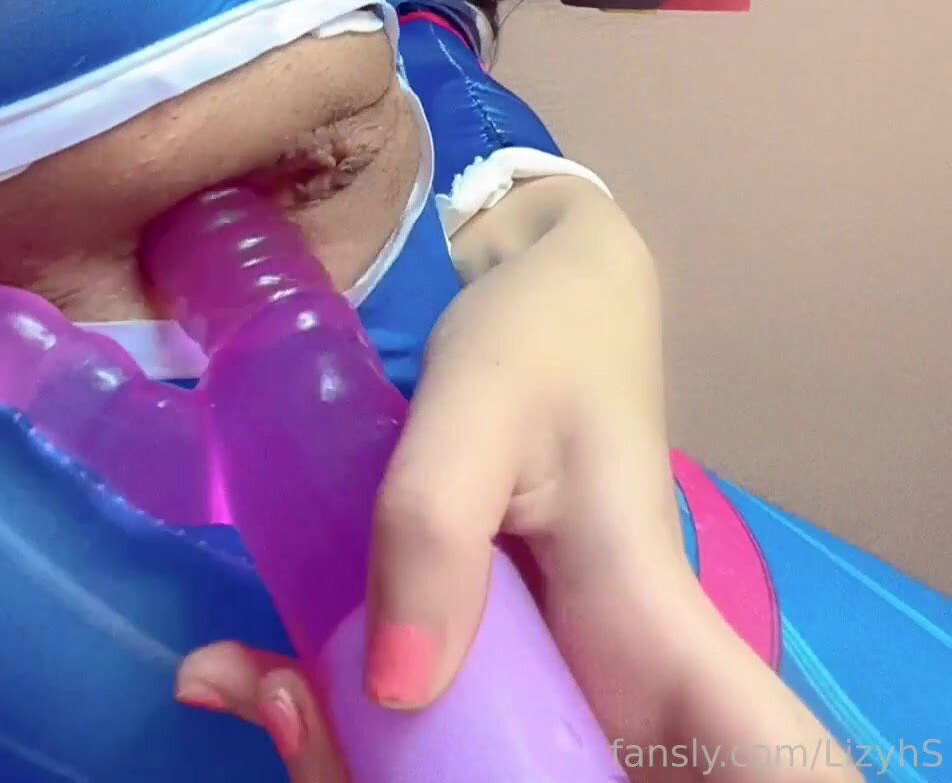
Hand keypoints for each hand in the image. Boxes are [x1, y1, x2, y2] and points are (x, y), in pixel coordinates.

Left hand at [179, 181, 834, 769]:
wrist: (550, 289)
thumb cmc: (542, 337)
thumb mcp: (477, 405)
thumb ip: (435, 529)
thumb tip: (396, 689)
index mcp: (655, 622)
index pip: (762, 754)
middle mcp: (624, 674)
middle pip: (581, 776)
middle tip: (310, 723)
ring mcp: (563, 670)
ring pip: (495, 758)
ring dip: (379, 756)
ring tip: (269, 688)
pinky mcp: (502, 655)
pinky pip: (437, 717)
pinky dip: (349, 717)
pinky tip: (261, 677)